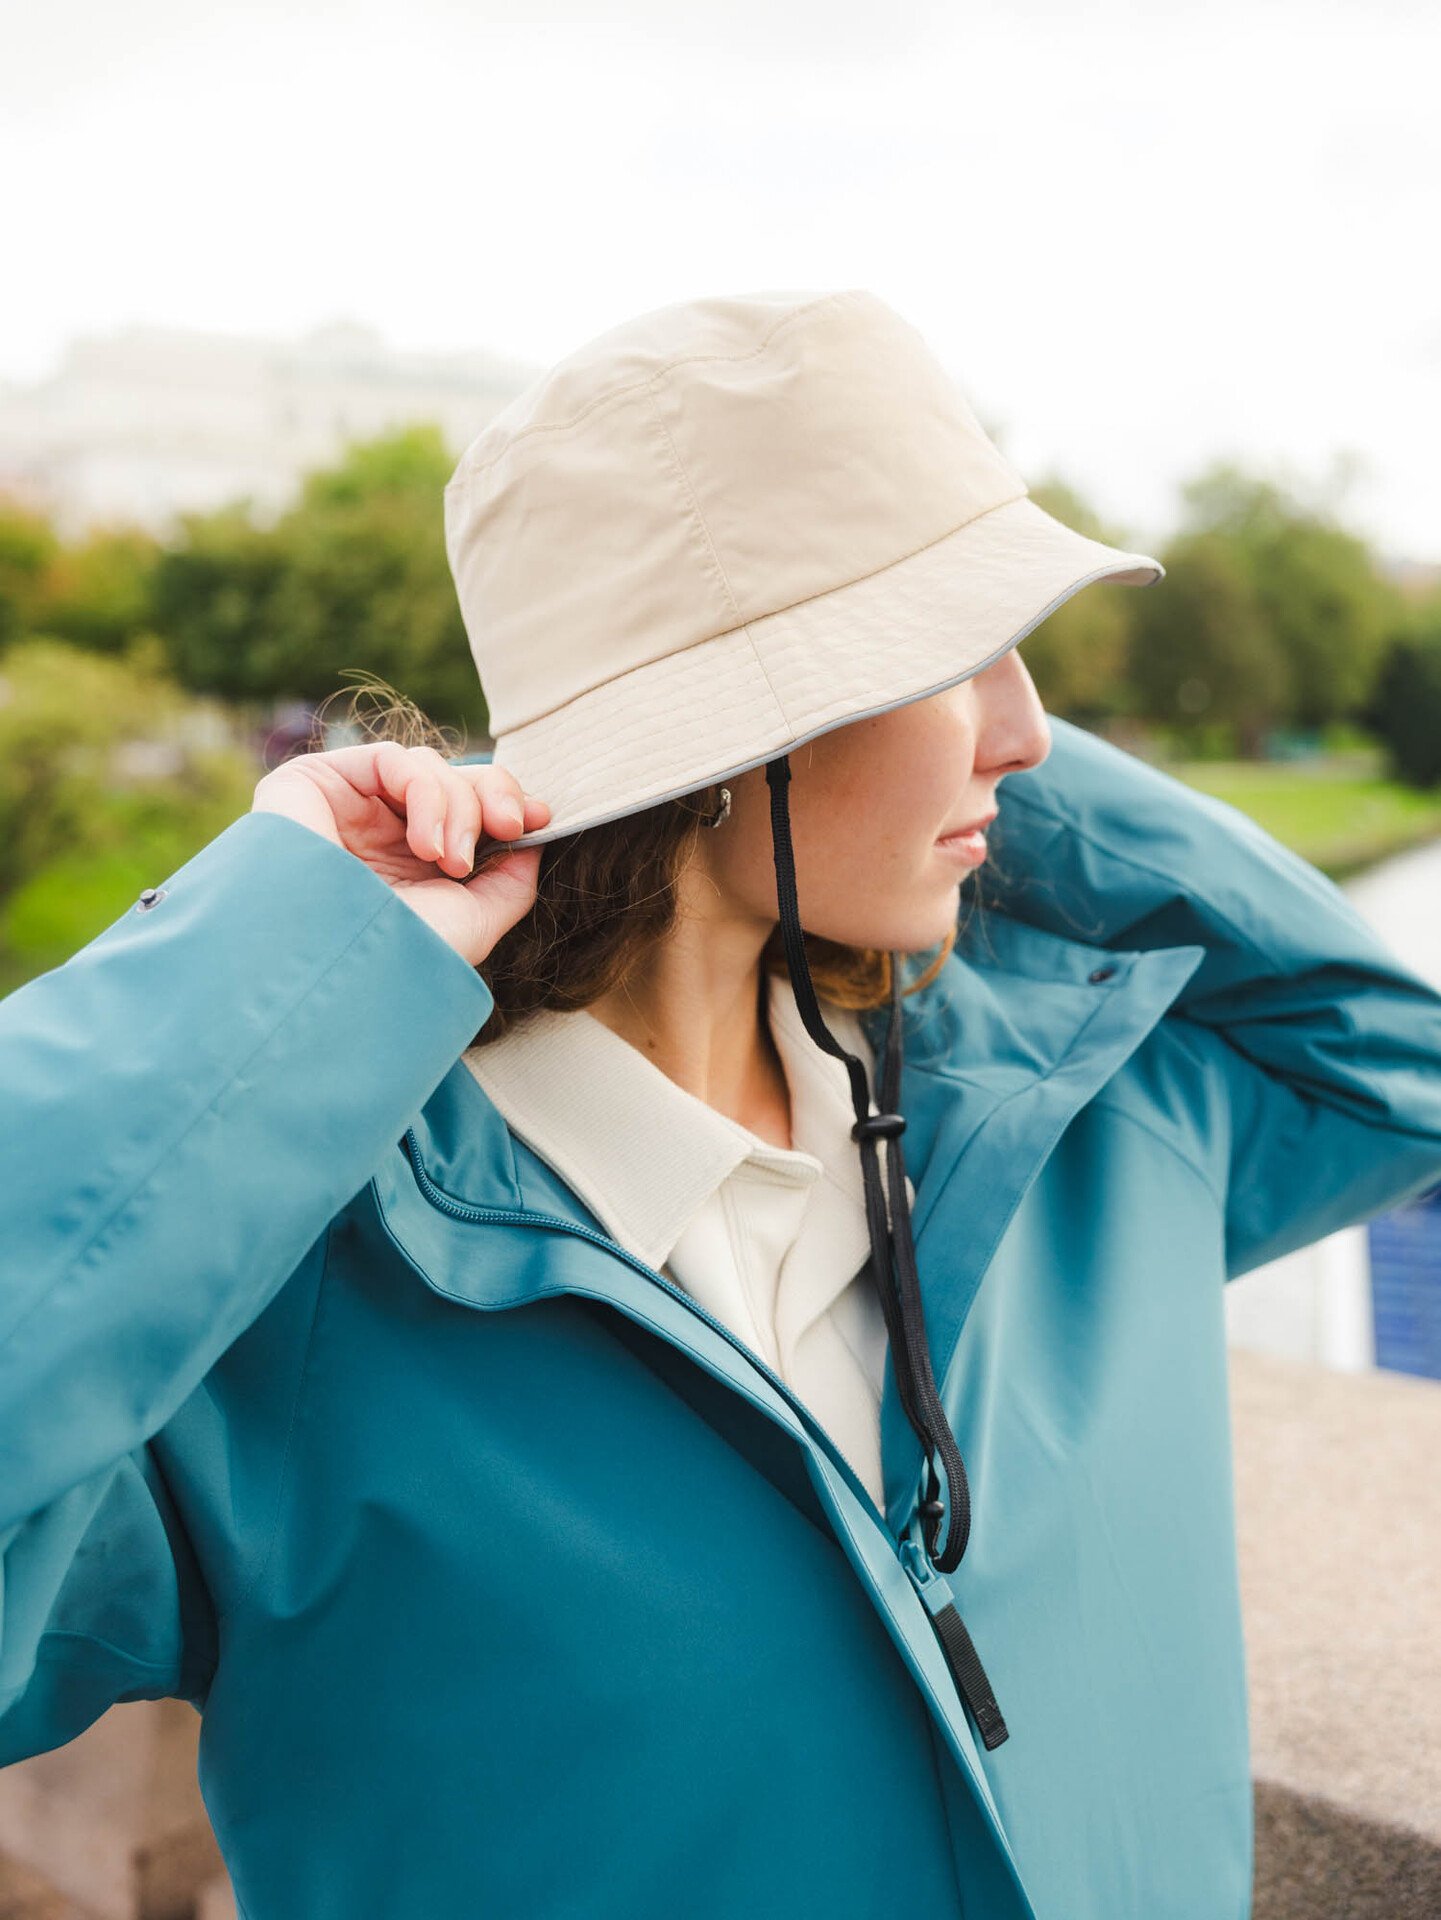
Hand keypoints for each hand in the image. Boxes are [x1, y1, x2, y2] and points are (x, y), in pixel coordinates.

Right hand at [250, 743, 550, 967]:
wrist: (334, 974)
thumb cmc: (397, 957)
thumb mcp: (475, 922)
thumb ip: (509, 880)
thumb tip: (534, 837)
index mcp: (409, 868)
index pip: (464, 812)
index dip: (506, 804)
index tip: (541, 819)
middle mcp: (377, 836)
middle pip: (453, 781)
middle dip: (493, 798)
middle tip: (512, 829)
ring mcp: (346, 809)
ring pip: (427, 769)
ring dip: (459, 808)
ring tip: (452, 863)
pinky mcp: (313, 783)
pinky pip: (391, 760)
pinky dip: (426, 793)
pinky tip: (426, 844)